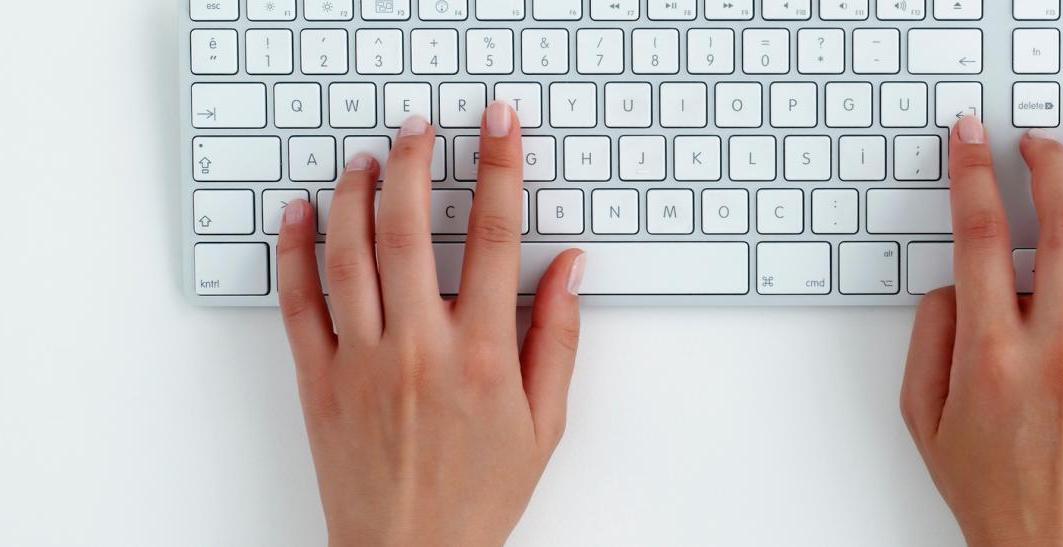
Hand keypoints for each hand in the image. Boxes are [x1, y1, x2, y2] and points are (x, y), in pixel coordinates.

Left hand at [275, 102, 585, 545]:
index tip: (499, 126)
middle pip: (414, 230)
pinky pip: (298, 302)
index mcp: (484, 355)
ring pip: (352, 255)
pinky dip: (295, 251)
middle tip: (419, 126)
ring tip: (369, 158)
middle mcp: (421, 348)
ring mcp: (363, 361)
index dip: (502, 169)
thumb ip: (559, 338)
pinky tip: (301, 215)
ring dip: (357, 194)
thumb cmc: (479, 494)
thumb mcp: (546, 422)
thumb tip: (571, 269)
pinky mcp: (319, 380)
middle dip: (418, 163)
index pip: (499, 239)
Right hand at [901, 117, 1062, 546]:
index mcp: (991, 357)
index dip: (974, 171)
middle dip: (1050, 162)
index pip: (982, 235)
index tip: (972, 139)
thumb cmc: (992, 489)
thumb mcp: (924, 417)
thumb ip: (929, 338)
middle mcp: (1056, 350)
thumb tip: (955, 280)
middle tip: (1038, 144)